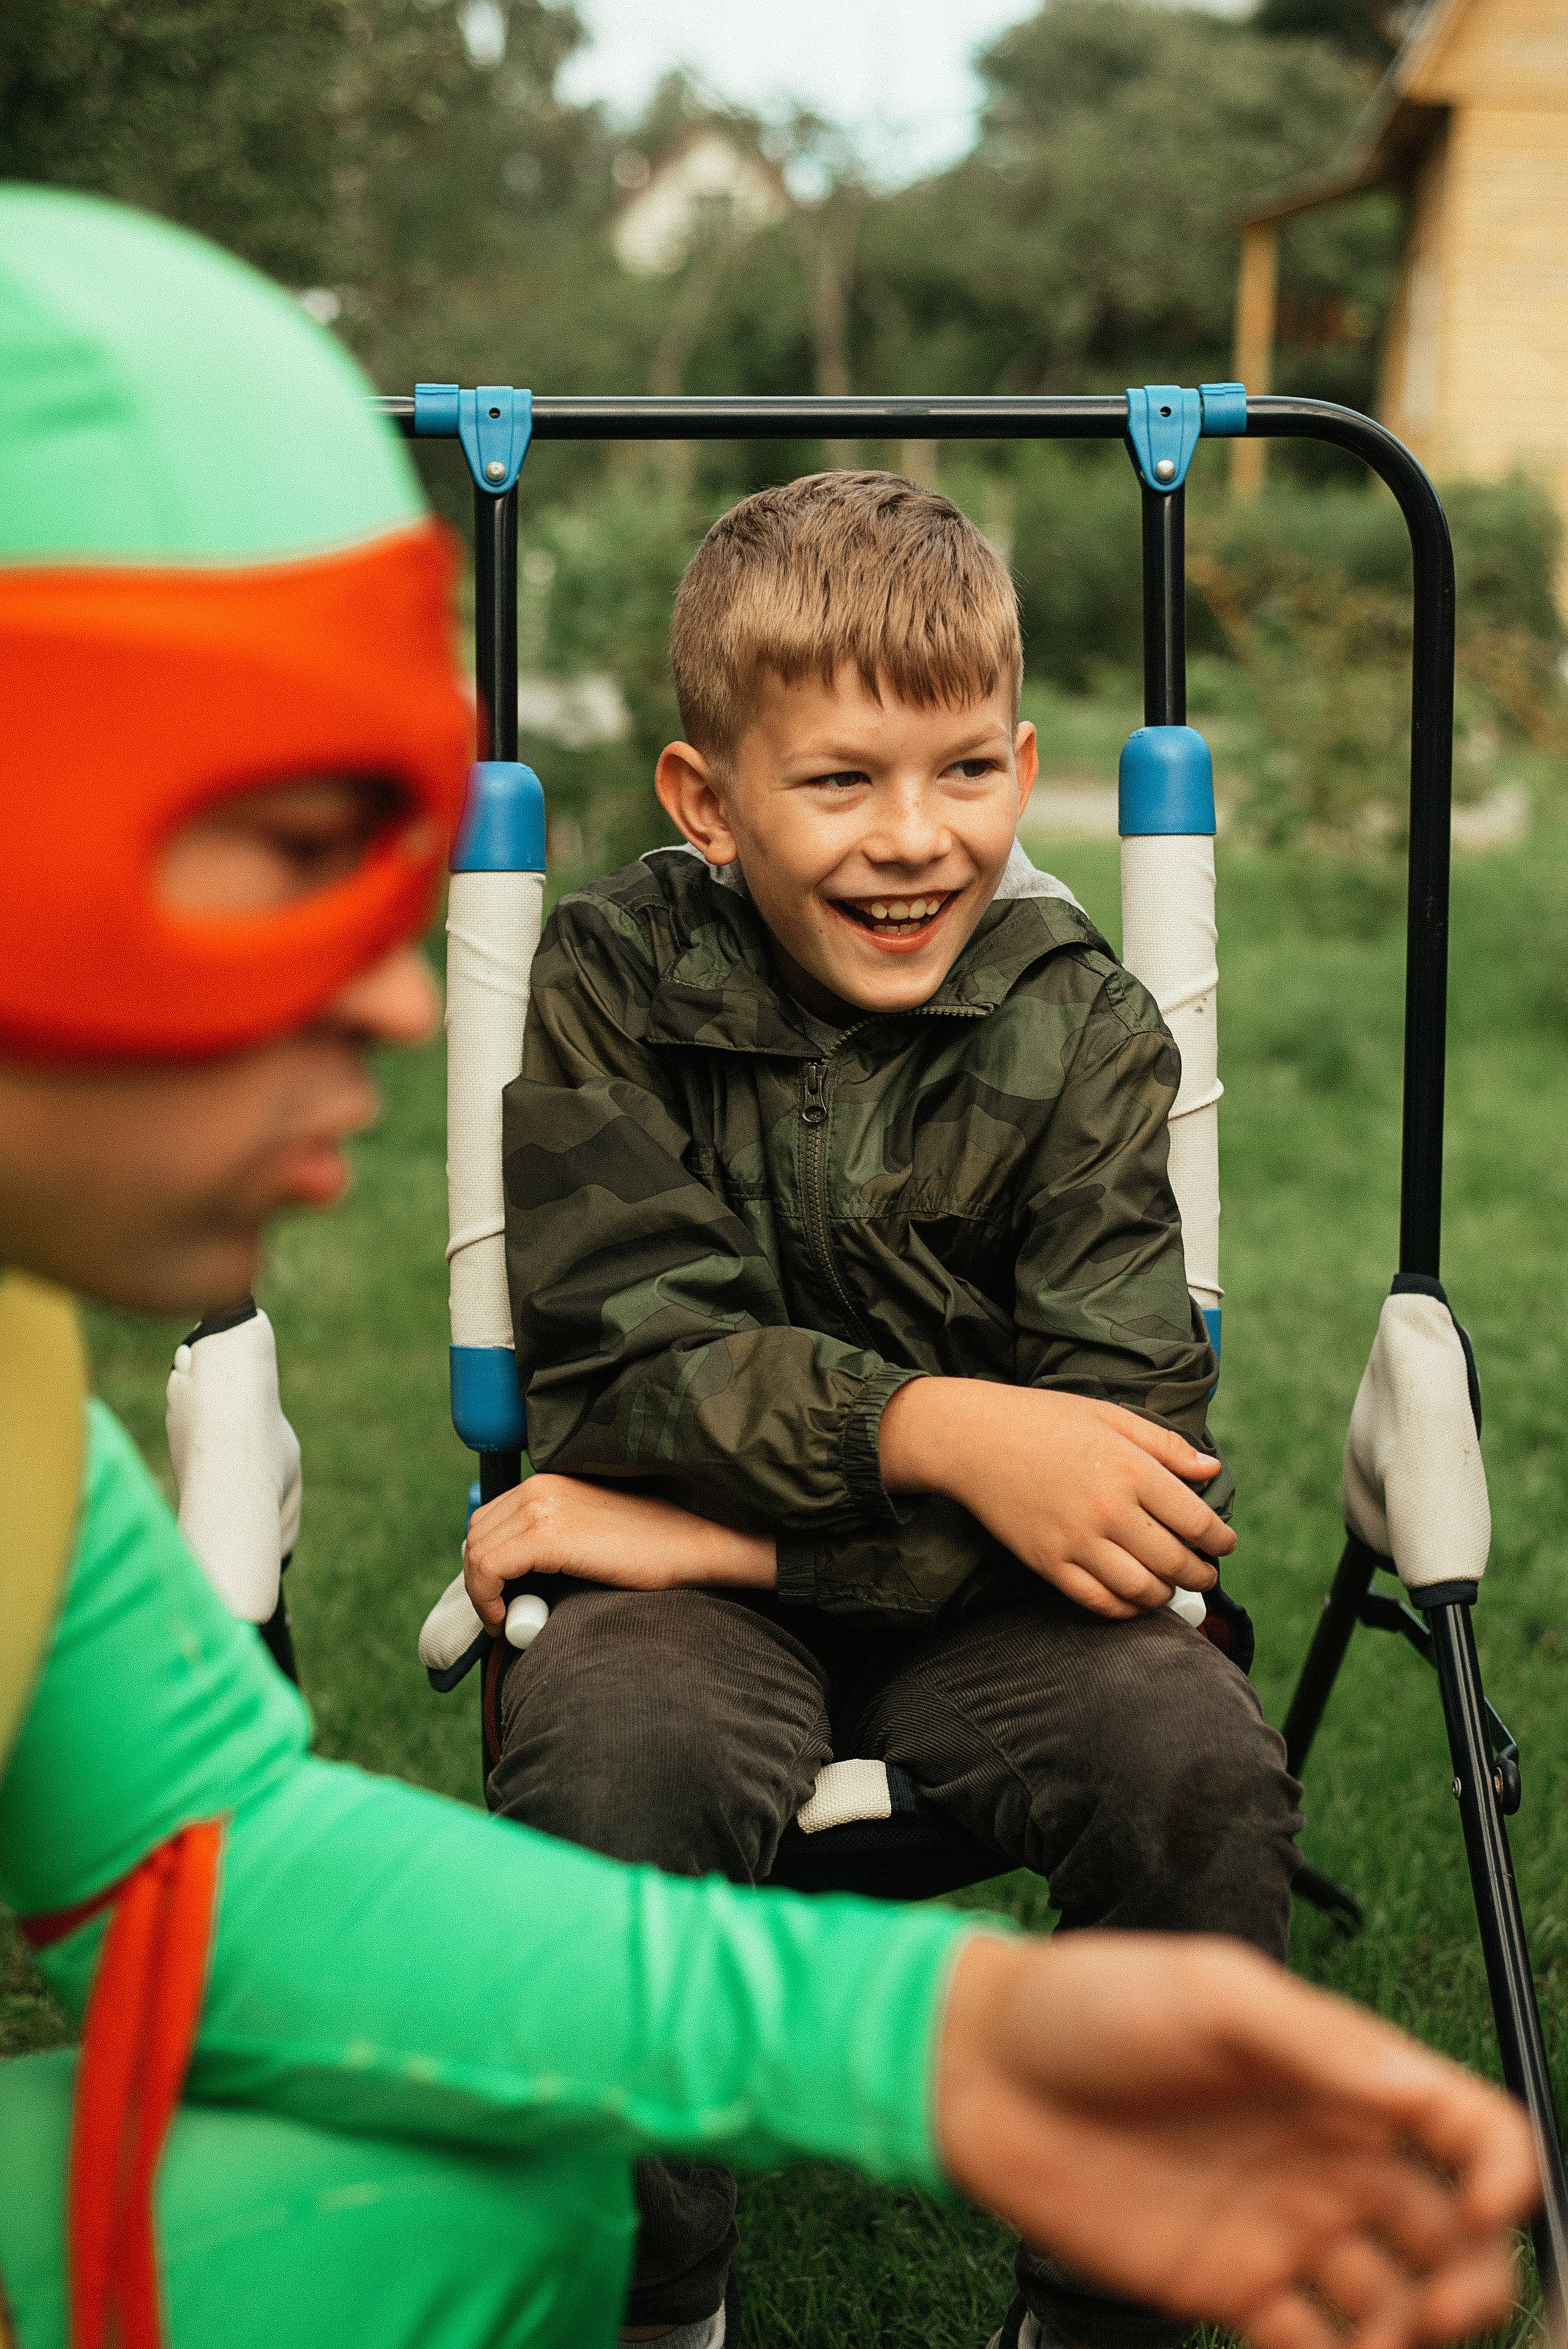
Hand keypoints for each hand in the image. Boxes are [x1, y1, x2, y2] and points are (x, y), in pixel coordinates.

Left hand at [462, 1473, 775, 1626]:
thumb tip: (519, 1571)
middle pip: (477, 1535)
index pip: (489, 1519)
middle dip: (480, 1577)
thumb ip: (555, 1536)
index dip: (486, 1562)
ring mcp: (541, 1507)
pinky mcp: (546, 1535)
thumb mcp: (591, 1531)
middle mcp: (539, 1487)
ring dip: (482, 1591)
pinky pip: (489, 1569)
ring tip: (505, 1619)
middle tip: (500, 1612)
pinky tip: (505, 1620)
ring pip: (477, 1552)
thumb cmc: (651, 1548)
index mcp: (549, 1481)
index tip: (500, 1596)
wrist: (692, 1545)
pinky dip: (486, 1599)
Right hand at [879, 1379, 1232, 1618]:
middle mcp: (1109, 1510)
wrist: (970, 1438)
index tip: (1225, 1543)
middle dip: (1201, 1573)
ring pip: (1141, 1589)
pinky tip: (1133, 1599)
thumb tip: (1211, 1469)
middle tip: (1206, 1574)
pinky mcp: (1047, 1563)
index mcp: (1130, 1469)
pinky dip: (1124, 1608)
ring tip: (1170, 1587)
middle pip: (1175, 1561)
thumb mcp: (1108, 1415)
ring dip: (1166, 1594)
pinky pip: (1098, 1601)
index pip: (1196, 1519)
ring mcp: (1076, 1541)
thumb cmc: (1042, 1419)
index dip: (1220, 1539)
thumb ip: (1164, 1445)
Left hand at [936, 1933, 1537, 2348]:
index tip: (1488, 2207)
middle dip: (1478, 2275)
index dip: (1500, 2169)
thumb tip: (1416, 2089)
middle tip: (1445, 2303)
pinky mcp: (1224, 2285)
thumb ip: (1316, 2043)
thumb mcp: (1209, 1992)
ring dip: (1421, 2331)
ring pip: (1396, 2301)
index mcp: (1335, 2074)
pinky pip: (1312, 2345)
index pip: (1461, 2125)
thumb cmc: (1088, 2003)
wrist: (978, 2068)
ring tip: (1390, 2337)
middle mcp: (1322, 2155)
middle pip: (1450, 2230)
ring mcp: (1278, 2225)